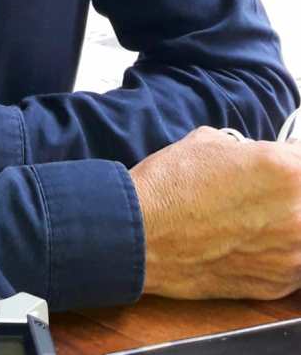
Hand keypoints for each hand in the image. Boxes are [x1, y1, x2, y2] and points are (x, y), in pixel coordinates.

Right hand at [130, 126, 300, 299]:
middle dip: (286, 189)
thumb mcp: (208, 141)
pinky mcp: (277, 285)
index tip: (281, 159)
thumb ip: (247, 149)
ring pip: (300, 231)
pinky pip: (293, 262)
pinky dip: (277, 251)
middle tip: (260, 189)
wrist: (141, 235)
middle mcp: (297, 215)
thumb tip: (255, 156)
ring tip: (251, 217)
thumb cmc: (169, 185)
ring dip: (285, 221)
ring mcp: (291, 255)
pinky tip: (247, 241)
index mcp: (285, 171)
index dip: (289, 156)